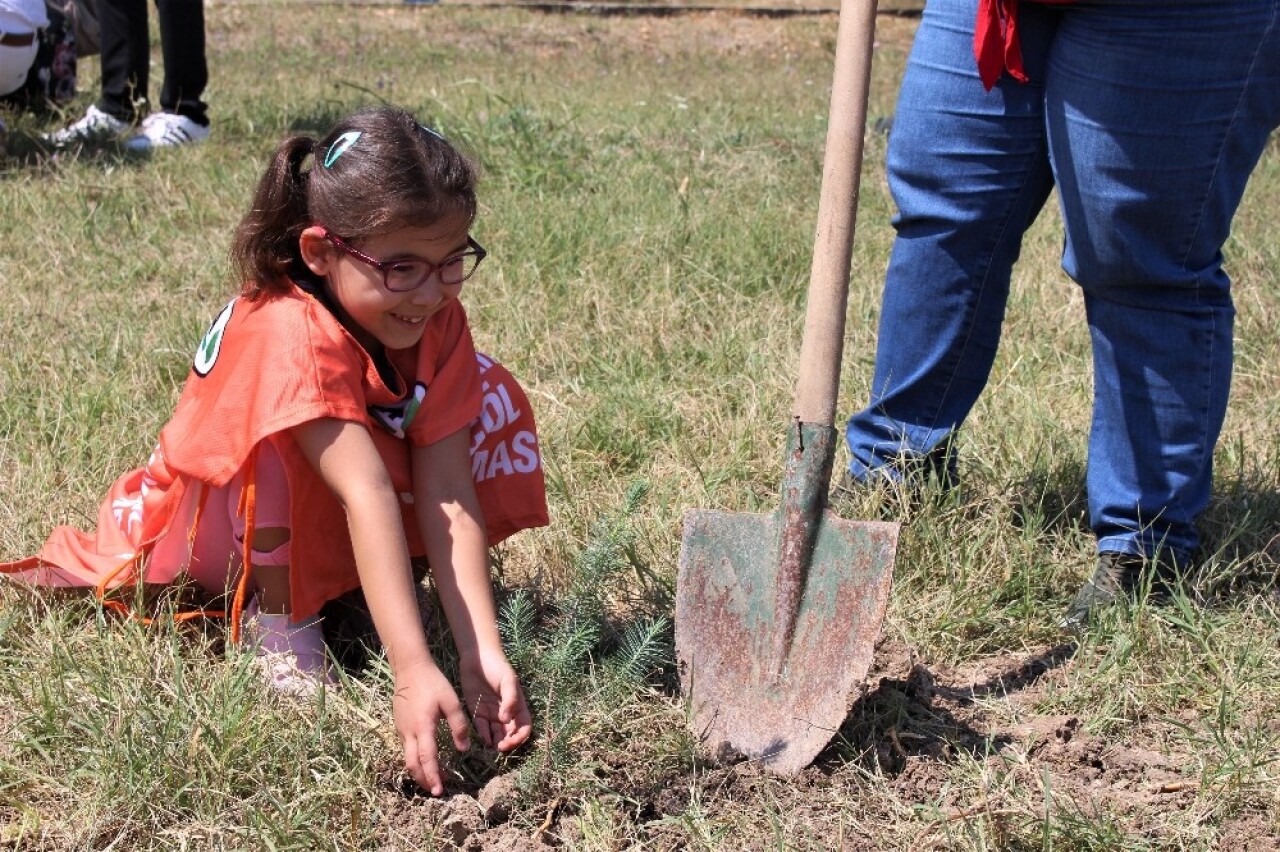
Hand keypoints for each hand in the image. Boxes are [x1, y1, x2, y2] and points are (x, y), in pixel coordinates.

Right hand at [392, 660, 471, 795]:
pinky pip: (405, 748)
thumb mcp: (451, 702)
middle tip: (435, 790)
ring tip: (432, 778)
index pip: (427, 759)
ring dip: (419, 771)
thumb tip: (464, 749)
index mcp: (423, 727)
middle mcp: (408, 732)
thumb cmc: (433, 683)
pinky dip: (415, 758)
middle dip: (423, 780)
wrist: (410, 668)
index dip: (433, 776)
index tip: (440, 791)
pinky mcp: (399, 725)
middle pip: (412, 765)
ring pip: (407, 758)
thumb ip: (459, 726)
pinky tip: (424, 758)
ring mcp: (401, 729)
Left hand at [459, 648, 532, 752]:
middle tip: (500, 747)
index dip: (520, 737)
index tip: (511, 741)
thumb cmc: (497, 666)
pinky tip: (482, 739)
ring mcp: (492, 713)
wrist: (477, 657)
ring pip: (496, 734)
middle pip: (510, 734)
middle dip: (507, 743)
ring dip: (495, 742)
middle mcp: (506, 712)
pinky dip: (483, 736)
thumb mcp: (508, 680)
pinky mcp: (477, 712)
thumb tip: (506, 719)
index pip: (524, 727)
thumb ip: (510, 699)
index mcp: (517, 705)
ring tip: (490, 746)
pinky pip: (481, 728)